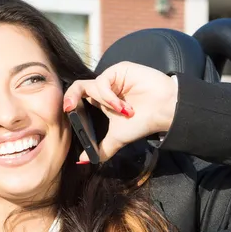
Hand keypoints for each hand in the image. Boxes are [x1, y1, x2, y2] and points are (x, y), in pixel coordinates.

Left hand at [63, 61, 177, 162]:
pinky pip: (102, 81)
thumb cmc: (142, 122)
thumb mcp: (118, 138)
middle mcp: (103, 89)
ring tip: (123, 112)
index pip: (77, 99)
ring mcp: (111, 78)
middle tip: (69, 108)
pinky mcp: (118, 69)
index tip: (66, 115)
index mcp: (100, 102)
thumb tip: (83, 161)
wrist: (164, 111)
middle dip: (70, 96)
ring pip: (90, 86)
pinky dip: (109, 96)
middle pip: (77, 87)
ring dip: (105, 102)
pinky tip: (123, 105)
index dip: (70, 105)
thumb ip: (101, 149)